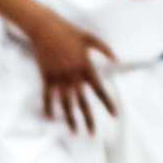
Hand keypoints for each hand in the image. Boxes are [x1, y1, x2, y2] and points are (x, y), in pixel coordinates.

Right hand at [27, 14, 116, 134]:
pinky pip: (47, 97)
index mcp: (86, 67)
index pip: (99, 90)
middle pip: (82, 102)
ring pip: (65, 103)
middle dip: (88, 119)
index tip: (114, 115)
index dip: (107, 103)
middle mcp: (73, 76)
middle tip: (93, 133)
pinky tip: (52, 119)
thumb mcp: (91, 38)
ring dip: (70, 119)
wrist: (45, 29)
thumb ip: (105, 50)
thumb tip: (117, 61)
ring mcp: (58, 78)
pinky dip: (49, 108)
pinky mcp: (46, 77)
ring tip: (75, 132)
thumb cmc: (69, 32)